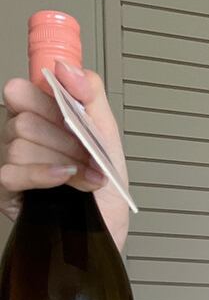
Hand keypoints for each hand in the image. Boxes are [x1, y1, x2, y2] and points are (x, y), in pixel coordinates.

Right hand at [1, 59, 128, 248]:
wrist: (109, 232)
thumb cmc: (106, 191)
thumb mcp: (108, 138)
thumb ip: (91, 95)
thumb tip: (67, 67)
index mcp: (41, 118)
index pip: (22, 89)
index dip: (47, 98)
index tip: (72, 113)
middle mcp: (22, 137)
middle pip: (25, 117)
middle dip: (67, 139)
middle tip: (90, 157)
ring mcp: (12, 163)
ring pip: (21, 143)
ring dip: (65, 162)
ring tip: (88, 179)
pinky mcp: (8, 190)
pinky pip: (13, 171)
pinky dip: (44, 174)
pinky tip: (64, 179)